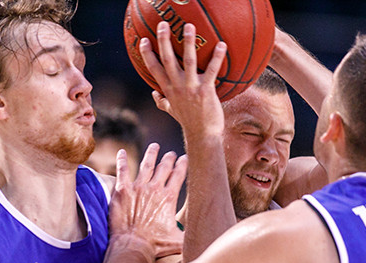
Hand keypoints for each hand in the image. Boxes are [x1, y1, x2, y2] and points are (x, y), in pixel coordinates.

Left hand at [110, 143, 186, 258]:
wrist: (133, 245)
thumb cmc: (156, 245)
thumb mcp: (178, 240)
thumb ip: (190, 236)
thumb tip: (205, 239)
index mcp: (169, 197)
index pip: (178, 175)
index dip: (182, 165)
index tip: (184, 159)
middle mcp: (155, 188)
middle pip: (164, 167)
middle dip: (169, 158)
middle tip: (171, 154)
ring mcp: (138, 187)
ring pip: (146, 164)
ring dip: (151, 154)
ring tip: (154, 146)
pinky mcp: (122, 190)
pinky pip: (122, 170)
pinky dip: (122, 160)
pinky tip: (121, 152)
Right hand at [140, 21, 226, 138]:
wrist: (202, 135)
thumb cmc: (188, 122)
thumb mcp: (172, 111)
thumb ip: (162, 101)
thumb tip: (153, 94)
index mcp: (168, 90)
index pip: (154, 69)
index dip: (148, 54)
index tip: (143, 40)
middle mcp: (177, 87)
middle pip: (167, 59)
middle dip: (164, 41)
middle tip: (162, 24)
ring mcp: (191, 88)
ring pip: (188, 61)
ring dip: (188, 43)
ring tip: (189, 27)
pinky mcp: (206, 90)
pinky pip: (211, 70)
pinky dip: (217, 57)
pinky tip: (222, 45)